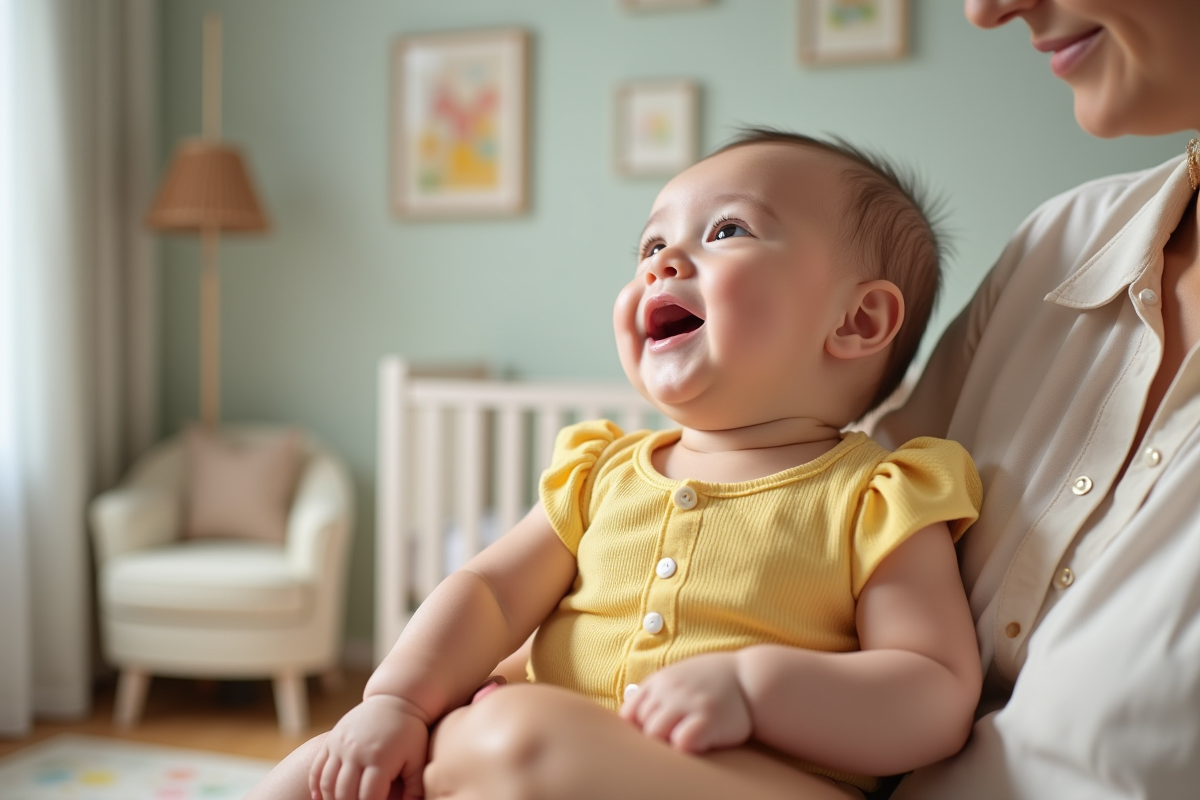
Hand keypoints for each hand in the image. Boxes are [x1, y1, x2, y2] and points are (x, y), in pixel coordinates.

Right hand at [310, 694, 429, 799]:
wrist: (394, 700)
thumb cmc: (409, 734)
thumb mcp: (417, 759)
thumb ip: (416, 788)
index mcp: (379, 758)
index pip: (368, 797)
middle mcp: (356, 751)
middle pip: (345, 792)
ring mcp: (341, 745)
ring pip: (328, 783)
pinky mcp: (331, 740)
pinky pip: (317, 768)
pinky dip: (315, 786)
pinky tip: (320, 799)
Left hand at [618, 651, 751, 752]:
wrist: (751, 678)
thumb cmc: (713, 683)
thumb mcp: (679, 677)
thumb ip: (656, 694)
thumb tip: (630, 720)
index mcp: (660, 680)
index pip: (629, 713)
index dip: (639, 729)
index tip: (655, 735)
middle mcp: (670, 689)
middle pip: (643, 725)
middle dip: (656, 738)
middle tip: (676, 740)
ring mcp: (688, 702)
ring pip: (655, 732)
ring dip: (668, 742)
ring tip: (688, 741)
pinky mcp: (708, 718)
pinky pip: (681, 741)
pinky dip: (685, 746)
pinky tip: (700, 743)